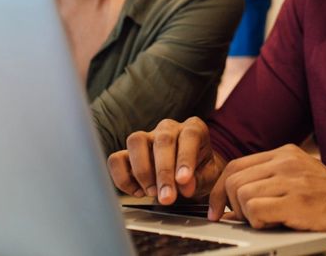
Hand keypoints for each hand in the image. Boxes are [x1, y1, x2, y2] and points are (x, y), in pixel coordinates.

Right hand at [106, 117, 224, 204]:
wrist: (188, 178)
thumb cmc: (200, 173)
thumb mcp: (208, 177)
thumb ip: (199, 179)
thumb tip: (184, 186)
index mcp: (193, 129)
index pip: (189, 135)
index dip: (185, 158)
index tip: (184, 180)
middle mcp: (168, 128)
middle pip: (162, 140)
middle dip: (163, 172)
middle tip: (167, 198)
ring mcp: (146, 137)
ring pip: (136, 141)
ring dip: (142, 171)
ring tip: (152, 193)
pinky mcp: (128, 152)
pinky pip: (116, 159)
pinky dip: (123, 178)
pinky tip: (138, 192)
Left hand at [209, 144, 325, 251]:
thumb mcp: (304, 182)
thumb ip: (273, 183)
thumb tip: (234, 200)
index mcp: (288, 153)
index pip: (236, 165)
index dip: (220, 191)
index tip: (218, 210)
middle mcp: (289, 161)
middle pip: (232, 178)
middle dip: (228, 204)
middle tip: (243, 221)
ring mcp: (294, 179)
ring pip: (240, 194)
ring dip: (247, 216)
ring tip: (268, 223)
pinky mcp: (298, 201)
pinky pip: (255, 210)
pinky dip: (258, 224)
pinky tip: (276, 226)